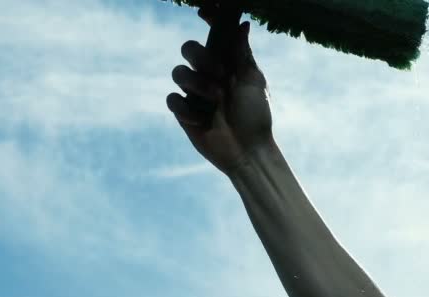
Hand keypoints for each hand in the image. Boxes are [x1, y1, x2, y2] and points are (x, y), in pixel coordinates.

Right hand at [166, 18, 273, 175]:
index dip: (208, 20)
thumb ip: (243, 54)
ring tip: (215, 101)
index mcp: (226, 64)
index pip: (213, 36)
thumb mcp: (253, 82)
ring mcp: (194, 94)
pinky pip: (172, 99)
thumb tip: (243, 24)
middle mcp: (208, 75)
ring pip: (178, 72)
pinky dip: (186, 108)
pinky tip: (202, 120)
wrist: (248, 150)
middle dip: (201, 58)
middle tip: (220, 75)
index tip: (204, 11)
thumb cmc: (256, 116)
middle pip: (189, 48)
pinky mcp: (184, 113)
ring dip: (197, 84)